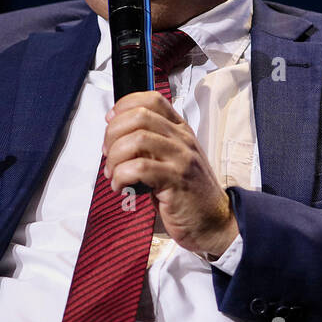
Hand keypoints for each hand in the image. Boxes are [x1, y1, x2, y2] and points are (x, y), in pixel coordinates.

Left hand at [102, 91, 238, 257]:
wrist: (214, 222)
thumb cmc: (189, 194)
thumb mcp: (172, 160)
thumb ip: (151, 146)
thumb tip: (116, 138)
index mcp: (180, 131)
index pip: (152, 100)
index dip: (125, 105)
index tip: (110, 121)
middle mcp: (182, 140)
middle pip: (140, 116)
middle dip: (113, 133)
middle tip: (107, 152)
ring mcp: (181, 159)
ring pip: (138, 139)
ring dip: (115, 156)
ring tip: (113, 173)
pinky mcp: (176, 181)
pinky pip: (140, 168)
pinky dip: (121, 176)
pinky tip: (120, 187)